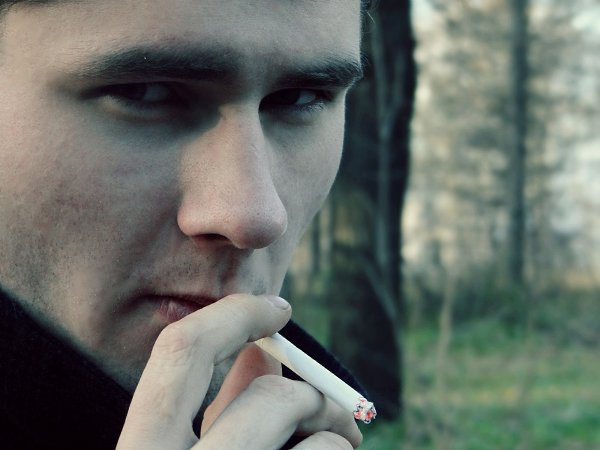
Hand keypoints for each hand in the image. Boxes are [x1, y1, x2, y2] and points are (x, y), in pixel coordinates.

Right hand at [116, 294, 362, 448]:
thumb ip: (216, 408)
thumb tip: (256, 354)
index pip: (181, 351)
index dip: (234, 314)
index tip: (277, 308)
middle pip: (269, 401)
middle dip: (307, 393)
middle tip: (328, 406)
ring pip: (312, 433)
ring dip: (330, 428)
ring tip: (337, 444)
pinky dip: (335, 449)